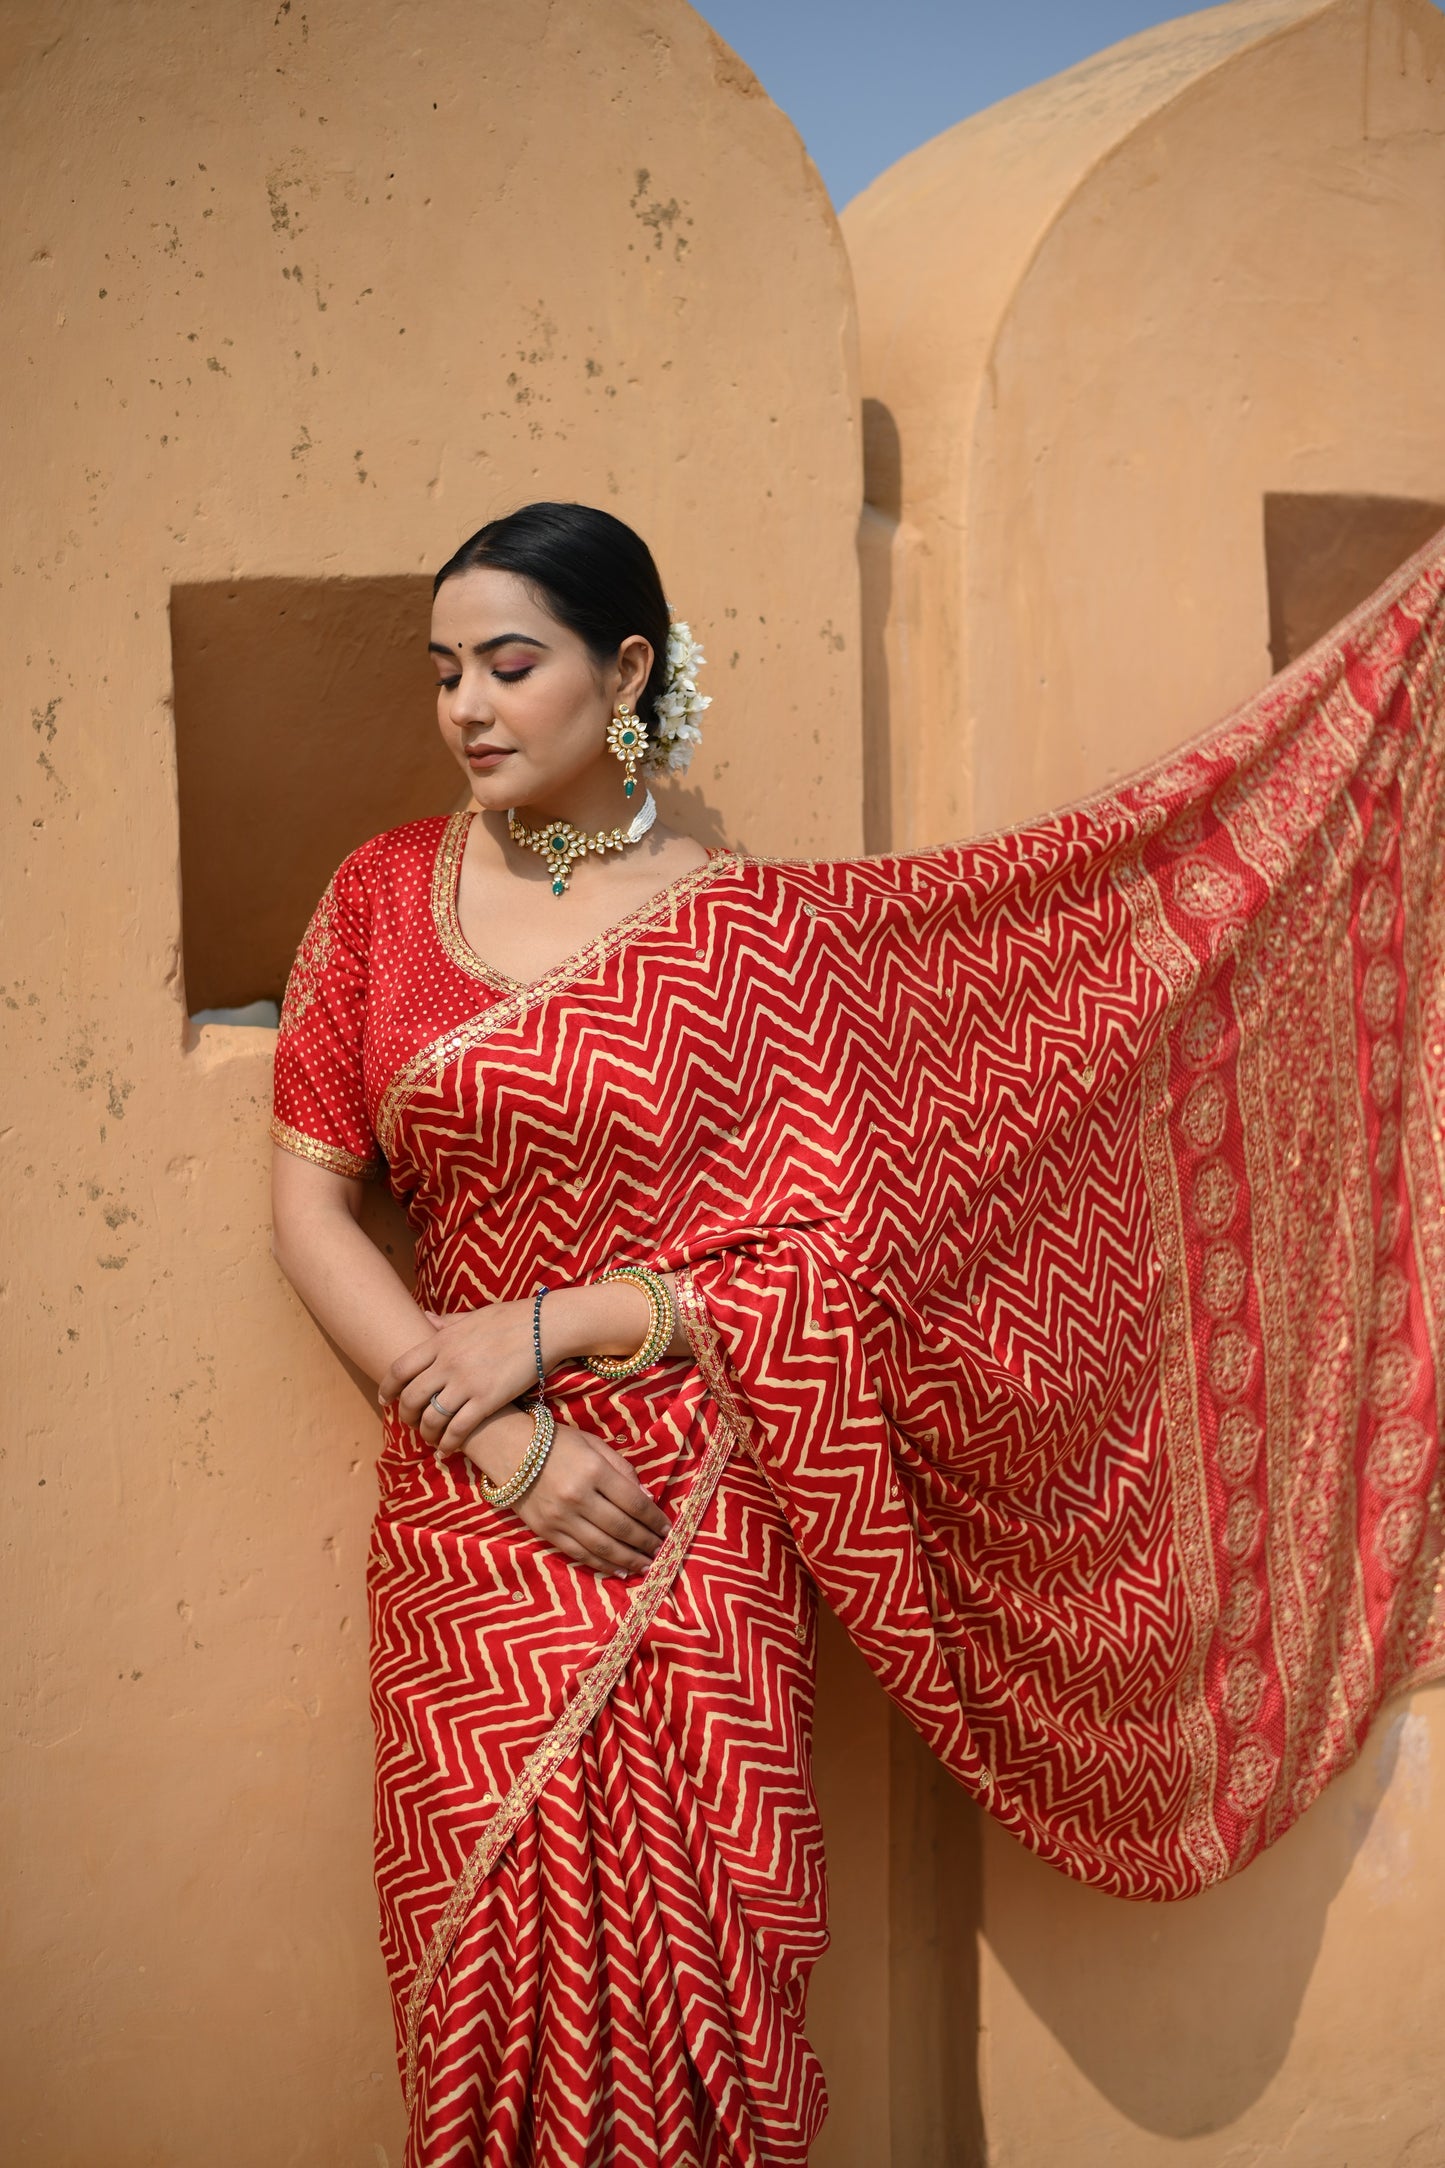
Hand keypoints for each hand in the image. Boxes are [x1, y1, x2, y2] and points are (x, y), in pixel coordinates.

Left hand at [377, 1301, 538, 1451]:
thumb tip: (424, 1318)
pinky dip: (448, 1443)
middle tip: (411, 1423)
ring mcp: (466, 1383)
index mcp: (441, 1341)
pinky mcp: (487, 1401)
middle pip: (410, 1398)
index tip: (385, 1400)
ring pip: (431, 1419)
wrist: (545, 1326)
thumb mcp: (471, 1317)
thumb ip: (445, 1323)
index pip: (399, 1369)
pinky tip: (447, 1449)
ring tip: (431, 1439)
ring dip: (426, 1434)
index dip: (387, 1389)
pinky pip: (458, 1430)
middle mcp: (447, 1363)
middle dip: (405, 1416)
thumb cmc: (511, 1319)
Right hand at [461, 1408, 671, 1576]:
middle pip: (621, 1528)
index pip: (634, 1503)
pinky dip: (602, 1565)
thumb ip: (622, 1469)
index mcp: (594, 1472)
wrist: (508, 1449)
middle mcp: (578, 1497)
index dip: (654, 1520)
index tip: (668, 1529)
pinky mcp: (546, 1532)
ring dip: (629, 1559)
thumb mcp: (594, 1445)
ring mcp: (560, 1518)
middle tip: (663, 1552)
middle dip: (646, 1543)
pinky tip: (619, 1569)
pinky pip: (579, 1554)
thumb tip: (647, 1498)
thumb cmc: (557, 1442)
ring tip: (647, 1566)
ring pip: (602, 1547)